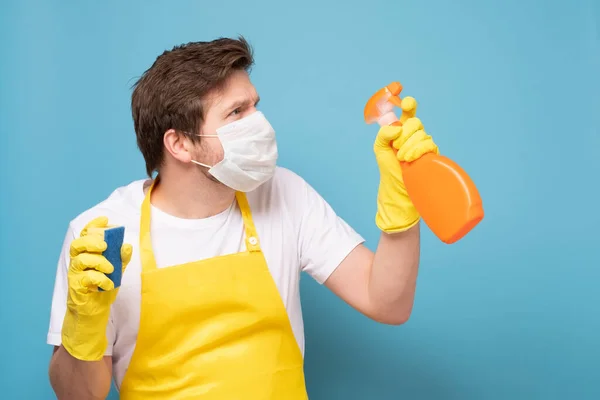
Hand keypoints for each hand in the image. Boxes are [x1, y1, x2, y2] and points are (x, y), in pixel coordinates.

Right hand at [61, 216, 132, 360]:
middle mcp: (78, 261)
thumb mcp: (116, 271)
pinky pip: (86, 277)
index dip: (93, 225)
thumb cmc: (102, 288)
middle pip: (78, 244)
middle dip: (92, 241)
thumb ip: (121, 258)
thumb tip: (127, 246)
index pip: (85, 235)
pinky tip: (109, 283)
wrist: (94, 313)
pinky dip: (100, 278)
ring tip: (111, 268)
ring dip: (98, 261)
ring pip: (80, 259)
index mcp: (87, 254)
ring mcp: (75, 274)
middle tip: (105, 245)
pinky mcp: (76, 286)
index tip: (105, 220)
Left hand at [373, 97, 438, 232]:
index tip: (405, 101)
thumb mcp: (379, 150)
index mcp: (402, 130)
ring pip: (421, 133)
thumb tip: (396, 127)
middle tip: (396, 147)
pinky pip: (428, 143)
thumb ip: (382, 134)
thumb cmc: (389, 169)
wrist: (398, 189)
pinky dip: (417, 150)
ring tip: (402, 159)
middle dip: (403, 133)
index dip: (408, 103)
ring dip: (408, 146)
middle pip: (414, 121)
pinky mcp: (432, 154)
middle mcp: (415, 134)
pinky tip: (410, 160)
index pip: (408, 111)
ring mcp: (424, 144)